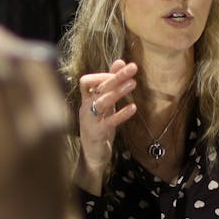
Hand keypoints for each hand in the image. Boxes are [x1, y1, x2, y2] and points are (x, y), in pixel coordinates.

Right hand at [74, 59, 138, 193]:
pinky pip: (109, 122)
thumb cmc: (99, 127)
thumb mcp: (105, 105)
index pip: (86, 81)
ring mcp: (90, 121)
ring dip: (117, 92)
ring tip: (133, 83)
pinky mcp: (97, 134)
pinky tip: (133, 108)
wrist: (91, 156)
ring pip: (101, 102)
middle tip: (133, 68)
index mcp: (86, 101)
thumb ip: (110, 85)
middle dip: (115, 77)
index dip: (102, 74)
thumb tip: (120, 61)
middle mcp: (85, 109)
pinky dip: (121, 114)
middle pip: (98, 88)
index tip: (120, 69)